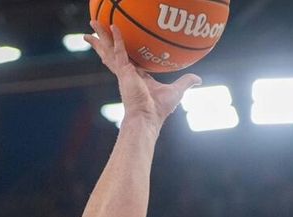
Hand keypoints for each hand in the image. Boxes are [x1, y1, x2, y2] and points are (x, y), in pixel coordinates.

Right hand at [85, 19, 199, 125]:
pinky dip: (117, 38)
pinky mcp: (123, 72)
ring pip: (109, 49)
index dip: (121, 51)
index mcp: (135, 77)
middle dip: (103, 40)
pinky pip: (120, 50)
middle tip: (96, 27)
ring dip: (101, 35)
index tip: (116, 43)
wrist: (147, 118)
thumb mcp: (176, 91)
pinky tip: (113, 26)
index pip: (126, 60)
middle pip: (111, 52)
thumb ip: (186, 82)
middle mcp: (126, 73)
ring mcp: (123, 72)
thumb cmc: (159, 110)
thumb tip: (198, 80)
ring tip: (93, 22)